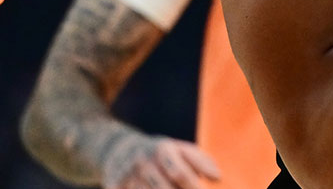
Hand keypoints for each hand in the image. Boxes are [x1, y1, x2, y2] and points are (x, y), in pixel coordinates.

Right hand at [103, 134, 219, 188]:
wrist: (118, 149)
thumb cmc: (160, 152)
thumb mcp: (180, 149)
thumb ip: (201, 161)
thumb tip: (218, 178)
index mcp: (162, 150)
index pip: (180, 173)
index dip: (193, 187)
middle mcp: (143, 162)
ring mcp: (127, 177)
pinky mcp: (114, 186)